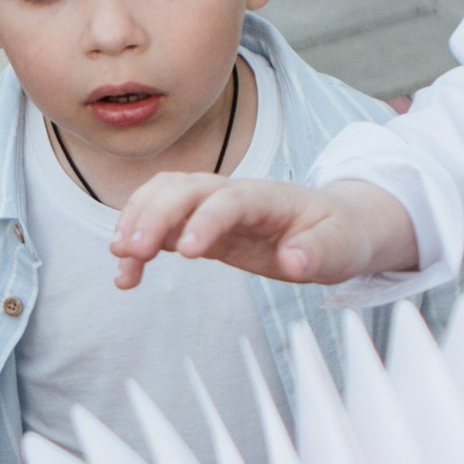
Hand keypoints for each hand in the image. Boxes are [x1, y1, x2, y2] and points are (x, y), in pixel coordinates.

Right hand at [106, 166, 417, 294]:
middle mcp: (233, 193)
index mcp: (267, 196)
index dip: (205, 220)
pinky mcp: (200, 223)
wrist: (334, 226)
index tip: (186, 252)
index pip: (229, 199)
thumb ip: (319, 252)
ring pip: (162, 196)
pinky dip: (137, 240)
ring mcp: (212, 205)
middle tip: (129, 252)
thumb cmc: (337, 235)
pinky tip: (127, 274)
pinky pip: (159, 221)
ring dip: (135, 221)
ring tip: (121, 262)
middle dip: (152, 215)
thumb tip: (295, 261)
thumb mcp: (341, 248)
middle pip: (182, 188)